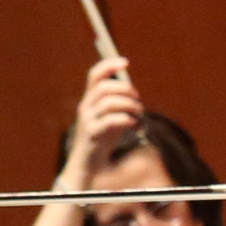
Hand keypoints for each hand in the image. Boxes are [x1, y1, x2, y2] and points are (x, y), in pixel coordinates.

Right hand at [59, 56, 142, 187]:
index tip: (125, 62)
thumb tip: (132, 91)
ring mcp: (88, 120)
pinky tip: (134, 124)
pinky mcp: (93, 134)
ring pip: (109, 103)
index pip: (95, 75)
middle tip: (138, 100)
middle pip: (105, 88)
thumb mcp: (108, 116)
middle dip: (125, 90)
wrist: (89, 163)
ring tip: (139, 113)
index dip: (108, 65)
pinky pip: (110, 121)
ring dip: (129, 105)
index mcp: (90, 100)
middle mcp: (86, 107)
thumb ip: (116, 103)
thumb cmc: (102, 138)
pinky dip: (126, 119)